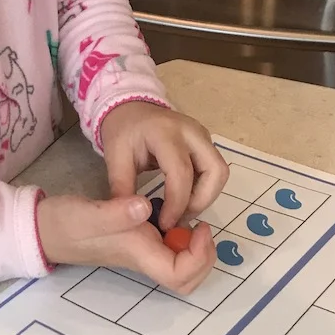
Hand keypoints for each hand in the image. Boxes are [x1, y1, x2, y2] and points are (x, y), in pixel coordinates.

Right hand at [36, 193, 215, 293]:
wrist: (44, 228)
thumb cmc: (66, 223)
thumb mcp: (89, 214)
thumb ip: (117, 212)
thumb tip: (146, 207)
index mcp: (138, 254)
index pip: (179, 275)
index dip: (198, 258)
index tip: (199, 227)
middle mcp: (145, 257)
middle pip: (187, 278)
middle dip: (204, 258)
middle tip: (202, 227)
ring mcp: (142, 250)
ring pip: (182, 265)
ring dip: (195, 248)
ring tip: (192, 220)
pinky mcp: (138, 240)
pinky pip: (170, 247)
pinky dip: (182, 236)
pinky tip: (175, 212)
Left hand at [98, 102, 228, 230]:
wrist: (132, 109)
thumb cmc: (123, 133)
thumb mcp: (115, 158)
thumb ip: (123, 189)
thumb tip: (136, 220)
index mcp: (165, 132)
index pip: (181, 172)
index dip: (177, 203)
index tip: (165, 224)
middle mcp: (191, 131)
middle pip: (215, 171)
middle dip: (201, 201)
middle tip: (179, 219)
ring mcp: (202, 135)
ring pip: (219, 172)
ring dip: (205, 197)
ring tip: (181, 211)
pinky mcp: (206, 142)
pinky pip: (214, 170)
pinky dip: (204, 189)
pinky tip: (184, 199)